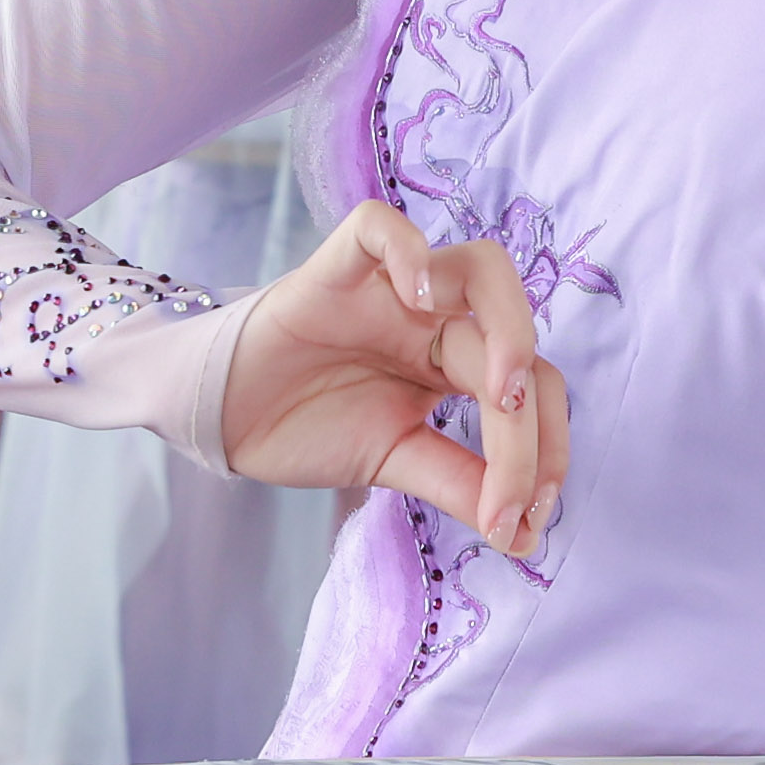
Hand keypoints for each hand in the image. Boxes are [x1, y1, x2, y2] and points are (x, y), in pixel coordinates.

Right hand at [216, 199, 566, 558]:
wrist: (220, 418)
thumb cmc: (306, 426)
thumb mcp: (393, 461)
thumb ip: (456, 484)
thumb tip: (524, 536)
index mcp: (455, 364)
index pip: (534, 390)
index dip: (544, 454)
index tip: (526, 527)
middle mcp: (436, 320)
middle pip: (518, 339)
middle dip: (533, 415)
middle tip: (518, 483)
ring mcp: (390, 290)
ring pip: (482, 267)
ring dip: (509, 328)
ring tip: (499, 392)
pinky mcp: (333, 272)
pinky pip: (378, 228)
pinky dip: (409, 252)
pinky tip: (417, 298)